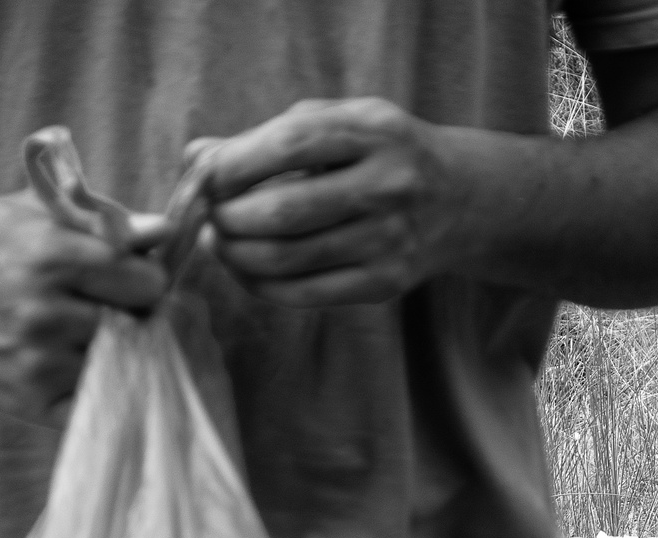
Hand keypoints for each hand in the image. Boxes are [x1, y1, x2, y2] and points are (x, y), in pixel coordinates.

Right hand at [0, 189, 167, 423]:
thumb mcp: (33, 215)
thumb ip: (103, 222)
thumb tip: (164, 232)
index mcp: (51, 257)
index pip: (148, 281)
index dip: (147, 280)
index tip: (132, 279)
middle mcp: (45, 312)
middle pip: (141, 324)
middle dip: (135, 314)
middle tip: (113, 307)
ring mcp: (37, 362)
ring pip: (123, 361)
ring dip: (117, 350)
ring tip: (86, 332)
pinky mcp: (29, 400)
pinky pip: (96, 400)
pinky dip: (97, 385)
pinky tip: (78, 363)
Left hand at [194, 98, 465, 305]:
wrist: (461, 199)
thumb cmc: (380, 154)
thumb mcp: (340, 122)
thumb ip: (270, 135)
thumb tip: (197, 160)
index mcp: (373, 132)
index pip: (287, 147)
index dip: (232, 166)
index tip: (204, 177)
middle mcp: (389, 186)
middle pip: (283, 212)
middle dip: (228, 218)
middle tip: (210, 217)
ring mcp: (390, 240)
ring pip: (288, 260)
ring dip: (237, 255)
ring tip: (221, 242)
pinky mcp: (386, 283)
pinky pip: (305, 294)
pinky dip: (262, 285)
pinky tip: (248, 269)